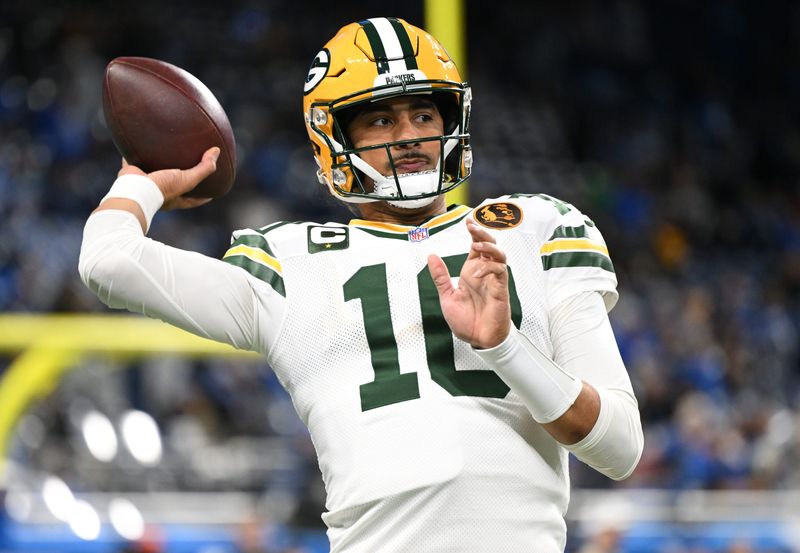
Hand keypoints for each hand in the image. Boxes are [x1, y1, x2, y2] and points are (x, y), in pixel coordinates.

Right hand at [118, 147, 218, 209]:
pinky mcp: (133, 172)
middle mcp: (160, 192)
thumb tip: (216, 151)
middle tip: (188, 167)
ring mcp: (145, 183)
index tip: (212, 192)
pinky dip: (136, 153)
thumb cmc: (162, 189)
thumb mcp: (188, 180)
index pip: (193, 200)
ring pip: (154, 171)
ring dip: (158, 163)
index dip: (203, 197)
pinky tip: (139, 141)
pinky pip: (134, 160)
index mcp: (175, 198)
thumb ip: (204, 168)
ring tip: (165, 151)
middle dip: (180, 178)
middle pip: (174, 184)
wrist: (134, 189)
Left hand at [427, 220, 511, 348]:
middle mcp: (484, 273)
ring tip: (476, 244)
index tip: (467, 221)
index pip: (476, 246)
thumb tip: (431, 256)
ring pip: (499, 255)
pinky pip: (500, 272)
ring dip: (489, 247)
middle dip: (482, 232)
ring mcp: (494, 281)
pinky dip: (489, 268)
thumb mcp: (447, 296)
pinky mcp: (500, 290)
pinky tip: (477, 273)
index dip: (474, 232)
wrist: (477, 340)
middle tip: (472, 225)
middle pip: (489, 245)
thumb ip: (440, 277)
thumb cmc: (466, 321)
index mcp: (472, 272)